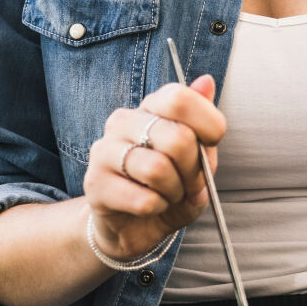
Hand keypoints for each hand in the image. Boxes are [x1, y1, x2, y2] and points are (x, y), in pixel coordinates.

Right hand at [82, 75, 225, 261]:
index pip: (179, 98)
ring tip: (167, 195)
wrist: (134, 224)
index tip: (211, 144)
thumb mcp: (197, 158)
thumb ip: (204, 125)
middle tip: (189, 183)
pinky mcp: (95, 183)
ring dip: (174, 192)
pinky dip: (157, 209)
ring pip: (158, 170)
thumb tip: (206, 81)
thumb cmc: (169, 186)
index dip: (208, 125)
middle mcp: (123, 121)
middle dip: (194, 171)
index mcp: (150, 107)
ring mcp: (104, 151)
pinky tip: (149, 207)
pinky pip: (144, 200)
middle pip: (176, 138)